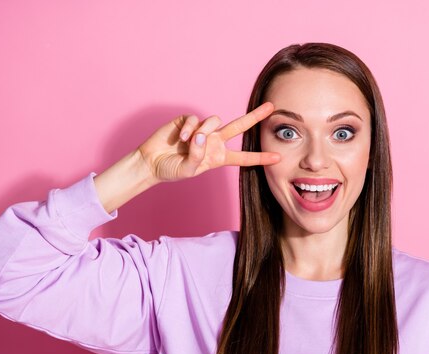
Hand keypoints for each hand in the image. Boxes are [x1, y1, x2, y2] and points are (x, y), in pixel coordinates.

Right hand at [138, 102, 279, 182]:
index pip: (243, 157)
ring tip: (189, 142)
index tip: (278, 157)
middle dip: (255, 116)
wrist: (151, 161)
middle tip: (271, 107)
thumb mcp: (188, 170)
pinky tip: (181, 137)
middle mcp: (214, 141)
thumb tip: (202, 136)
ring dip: (204, 131)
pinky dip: (189, 128)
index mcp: (218, 157)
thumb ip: (198, 156)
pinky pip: (196, 119)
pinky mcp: (188, 121)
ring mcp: (202, 130)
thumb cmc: (171, 169)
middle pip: (239, 127)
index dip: (260, 157)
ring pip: (215, 121)